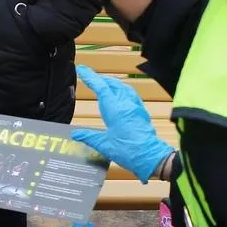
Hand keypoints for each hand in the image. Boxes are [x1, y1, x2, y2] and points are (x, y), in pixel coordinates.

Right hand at [71, 65, 173, 182]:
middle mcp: (126, 103)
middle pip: (112, 84)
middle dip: (100, 79)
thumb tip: (75, 134)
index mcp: (114, 109)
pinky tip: (120, 95)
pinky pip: (130, 94)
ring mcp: (135, 106)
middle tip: (89, 77)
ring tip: (103, 84)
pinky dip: (121, 90)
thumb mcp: (104, 145)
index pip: (100, 87)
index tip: (82, 69)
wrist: (151, 156)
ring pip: (122, 87)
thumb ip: (89, 137)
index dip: (90, 77)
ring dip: (111, 83)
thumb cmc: (128, 151)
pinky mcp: (141, 112)